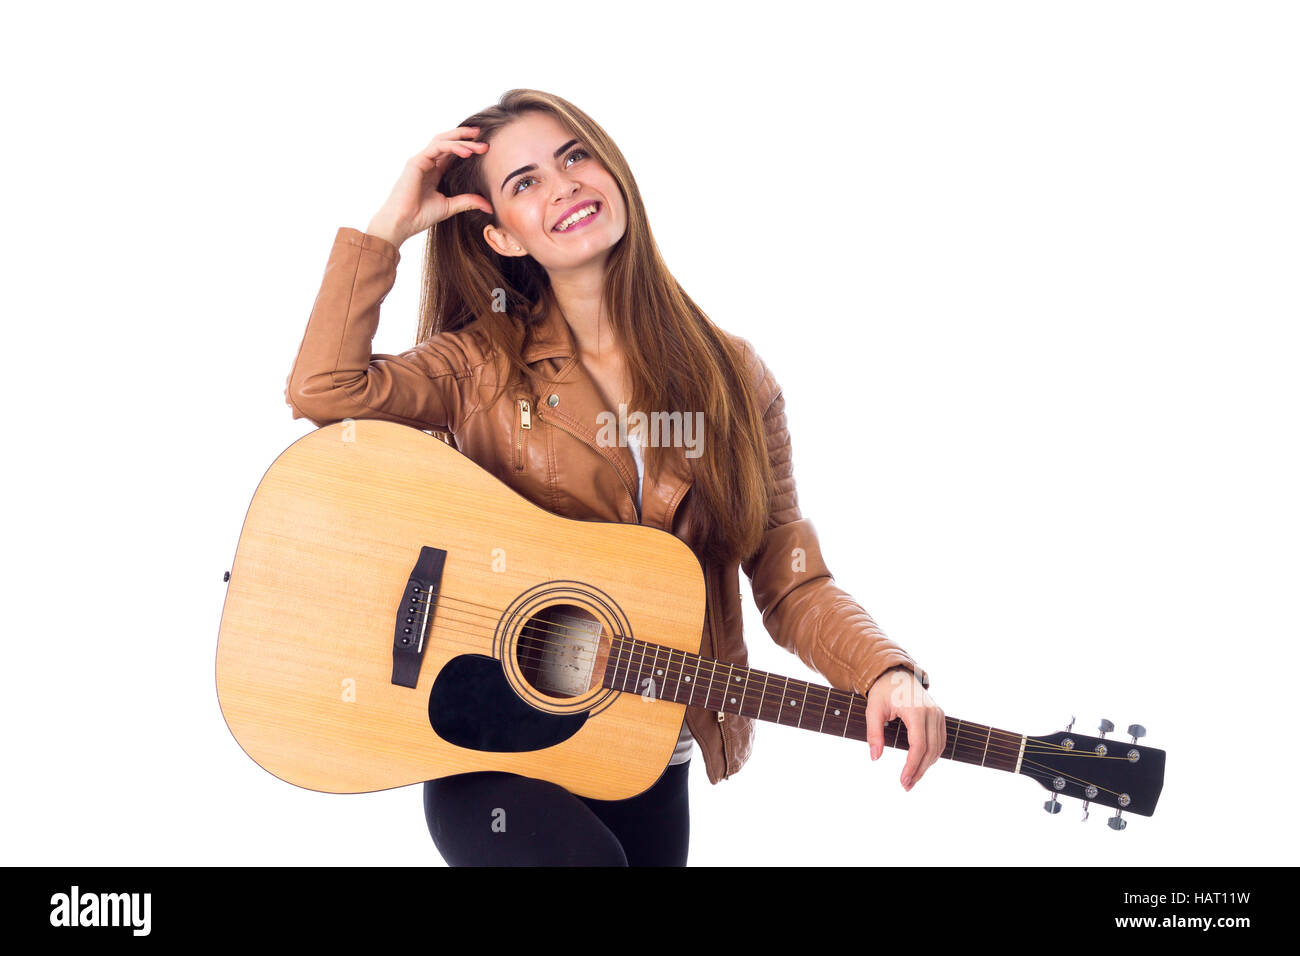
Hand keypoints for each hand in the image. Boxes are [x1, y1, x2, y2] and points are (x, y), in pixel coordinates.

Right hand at [367, 126, 494, 247]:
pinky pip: (437, 148)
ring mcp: (421, 161)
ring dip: (462, 140)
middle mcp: (427, 163)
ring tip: (479, 142)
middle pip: (448, 142)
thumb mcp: (450, 207)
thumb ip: (468, 202)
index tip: (485, 148)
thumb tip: (489, 207)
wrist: (402, 223)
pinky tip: (467, 152)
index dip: (467, 147)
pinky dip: (452, 147)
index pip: (451, 153)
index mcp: (434, 171)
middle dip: (466, 138)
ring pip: (443, 141)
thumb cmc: (420, 216)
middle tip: (485, 139)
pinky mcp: (416, 162)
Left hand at [864, 666, 944, 790]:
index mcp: (916, 710)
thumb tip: (875, 757)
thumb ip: (873, 733)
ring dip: (927, 766)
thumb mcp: (873, 710)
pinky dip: (932, 755)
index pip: (918, 745)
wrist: (896, 673)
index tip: (903, 780)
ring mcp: (938, 714)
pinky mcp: (940, 716)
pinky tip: (921, 765)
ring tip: (912, 779)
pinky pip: (940, 741)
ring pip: (938, 748)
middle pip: (930, 750)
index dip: (912, 766)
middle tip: (906, 786)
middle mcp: (931, 712)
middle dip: (919, 771)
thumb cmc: (883, 691)